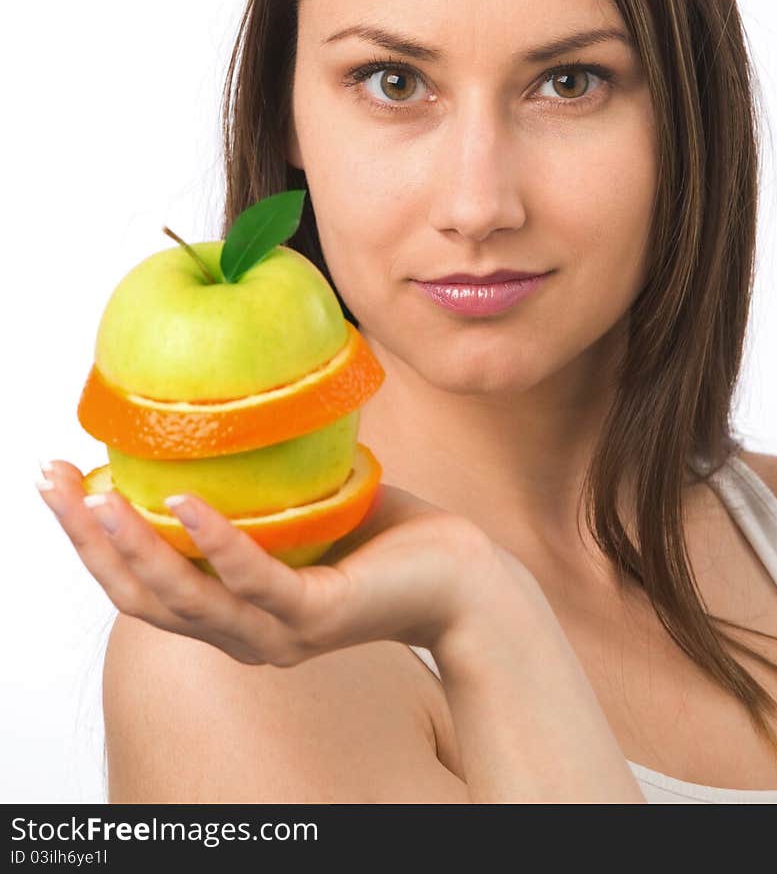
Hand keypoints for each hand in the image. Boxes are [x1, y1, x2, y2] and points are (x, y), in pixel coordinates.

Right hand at [37, 459, 506, 667]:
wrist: (463, 577)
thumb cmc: (384, 538)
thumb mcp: (300, 507)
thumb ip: (252, 485)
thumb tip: (213, 406)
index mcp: (231, 611)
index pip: (140, 586)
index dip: (89, 541)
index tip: (58, 482)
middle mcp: (243, 634)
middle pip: (141, 597)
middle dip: (86, 541)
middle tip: (49, 480)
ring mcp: (277, 633)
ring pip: (183, 598)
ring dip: (130, 546)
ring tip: (93, 495)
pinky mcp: (316, 616)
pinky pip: (253, 577)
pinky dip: (214, 539)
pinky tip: (181, 499)